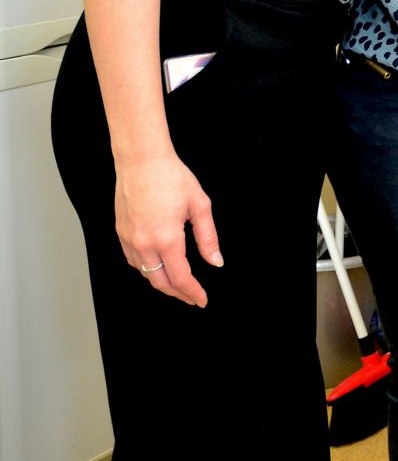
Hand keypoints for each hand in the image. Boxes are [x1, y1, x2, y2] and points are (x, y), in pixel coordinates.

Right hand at [114, 149, 221, 306]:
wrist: (141, 160)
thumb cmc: (172, 177)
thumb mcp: (200, 206)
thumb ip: (208, 238)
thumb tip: (216, 262)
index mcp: (166, 238)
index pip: (181, 278)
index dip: (193, 292)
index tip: (202, 300)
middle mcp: (143, 243)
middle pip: (160, 282)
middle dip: (178, 294)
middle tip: (192, 297)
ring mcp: (128, 239)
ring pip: (145, 273)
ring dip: (162, 282)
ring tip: (179, 284)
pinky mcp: (120, 233)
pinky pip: (133, 260)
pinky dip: (147, 268)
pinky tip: (159, 265)